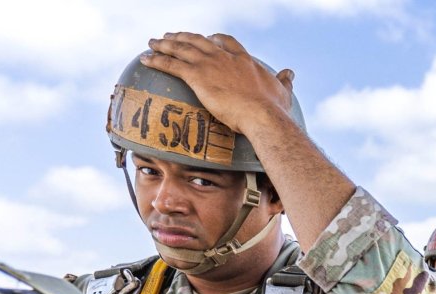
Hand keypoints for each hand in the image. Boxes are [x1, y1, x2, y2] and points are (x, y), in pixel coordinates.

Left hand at [142, 34, 295, 134]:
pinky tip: (145, 58)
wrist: (262, 115)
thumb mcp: (282, 92)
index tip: (207, 39)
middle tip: (171, 36)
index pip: (225, 42)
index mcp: (243, 60)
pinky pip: (171, 64)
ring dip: (164, 44)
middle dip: (183, 37)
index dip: (214, 39)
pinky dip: (156, 59)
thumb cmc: (274, 109)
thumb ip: (284, 81)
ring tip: (153, 42)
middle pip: (198, 40)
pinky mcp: (196, 76)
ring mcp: (209, 64)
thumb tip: (290, 73)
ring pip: (181, 48)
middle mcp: (223, 57)